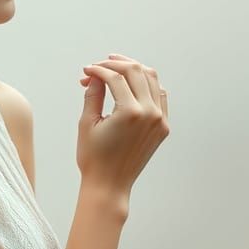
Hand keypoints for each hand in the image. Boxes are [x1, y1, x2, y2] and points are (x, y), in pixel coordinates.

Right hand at [76, 52, 169, 195]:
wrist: (109, 185)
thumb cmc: (94, 158)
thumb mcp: (87, 123)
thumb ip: (93, 93)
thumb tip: (95, 74)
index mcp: (130, 112)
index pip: (115, 77)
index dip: (98, 69)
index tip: (86, 71)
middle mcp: (150, 113)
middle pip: (136, 71)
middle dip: (115, 64)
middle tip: (100, 64)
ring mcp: (160, 120)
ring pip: (151, 79)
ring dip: (133, 70)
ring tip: (115, 68)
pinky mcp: (163, 127)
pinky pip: (159, 95)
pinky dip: (146, 85)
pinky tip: (132, 84)